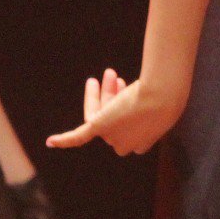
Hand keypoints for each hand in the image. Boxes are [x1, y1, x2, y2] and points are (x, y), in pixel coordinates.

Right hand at [47, 68, 184, 156]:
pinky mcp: (100, 128)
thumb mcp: (166, 96)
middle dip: (112, 96)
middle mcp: (125, 145)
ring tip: (106, 73)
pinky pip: (79, 137)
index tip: (124, 82)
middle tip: (112, 73)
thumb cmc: (168, 92)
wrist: (162, 95)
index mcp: (143, 143)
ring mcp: (112, 137)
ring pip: (99, 116)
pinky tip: (50, 141)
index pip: (126, 127)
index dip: (123, 104)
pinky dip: (64, 140)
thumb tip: (164, 76)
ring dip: (101, 95)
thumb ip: (160, 94)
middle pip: (112, 119)